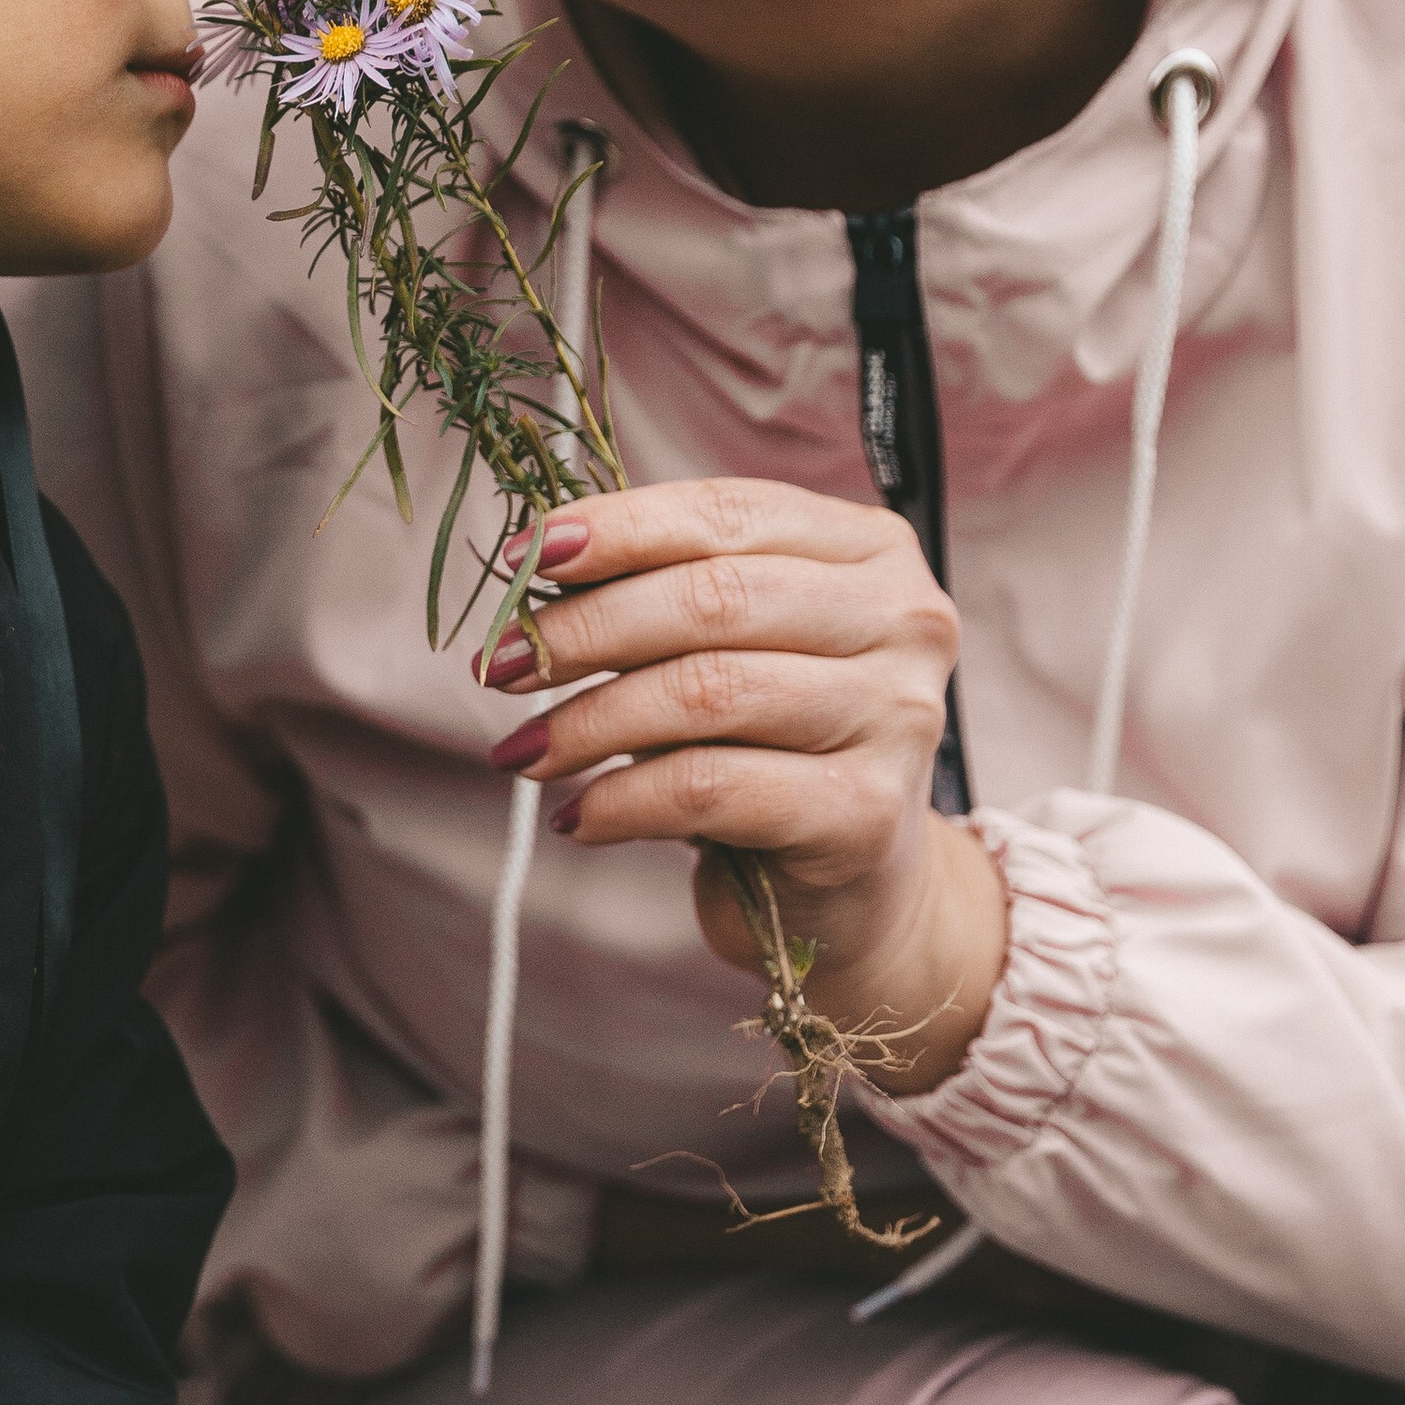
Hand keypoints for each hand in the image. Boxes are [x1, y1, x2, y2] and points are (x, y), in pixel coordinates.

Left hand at [484, 478, 1006, 1091]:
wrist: (852, 891)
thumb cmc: (773, 748)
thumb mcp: (727, 650)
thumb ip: (660, 592)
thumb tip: (535, 560)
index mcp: (871, 552)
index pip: (728, 513)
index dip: (617, 529)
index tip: (523, 555)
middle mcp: (903, 621)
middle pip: (713, 599)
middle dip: (586, 629)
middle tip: (500, 665)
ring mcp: (895, 716)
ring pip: (705, 691)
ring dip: (588, 722)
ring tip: (522, 751)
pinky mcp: (863, 812)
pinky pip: (709, 788)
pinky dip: (621, 800)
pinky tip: (576, 817)